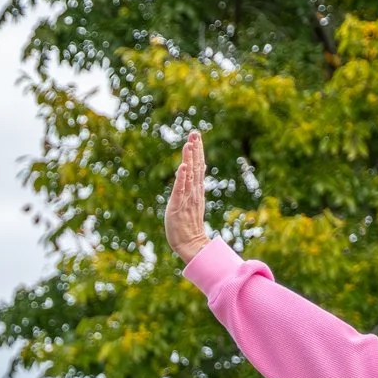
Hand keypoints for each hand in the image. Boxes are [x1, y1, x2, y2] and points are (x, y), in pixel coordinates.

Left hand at [163, 131, 210, 263]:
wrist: (190, 244)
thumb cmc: (188, 225)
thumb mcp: (192, 200)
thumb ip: (195, 184)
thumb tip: (198, 167)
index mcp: (197, 190)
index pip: (198, 166)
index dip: (197, 151)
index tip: (196, 136)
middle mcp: (194, 191)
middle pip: (196, 167)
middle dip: (195, 149)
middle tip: (195, 133)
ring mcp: (187, 198)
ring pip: (189, 175)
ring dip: (189, 159)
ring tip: (189, 143)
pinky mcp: (178, 205)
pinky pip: (181, 189)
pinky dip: (182, 177)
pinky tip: (183, 166)